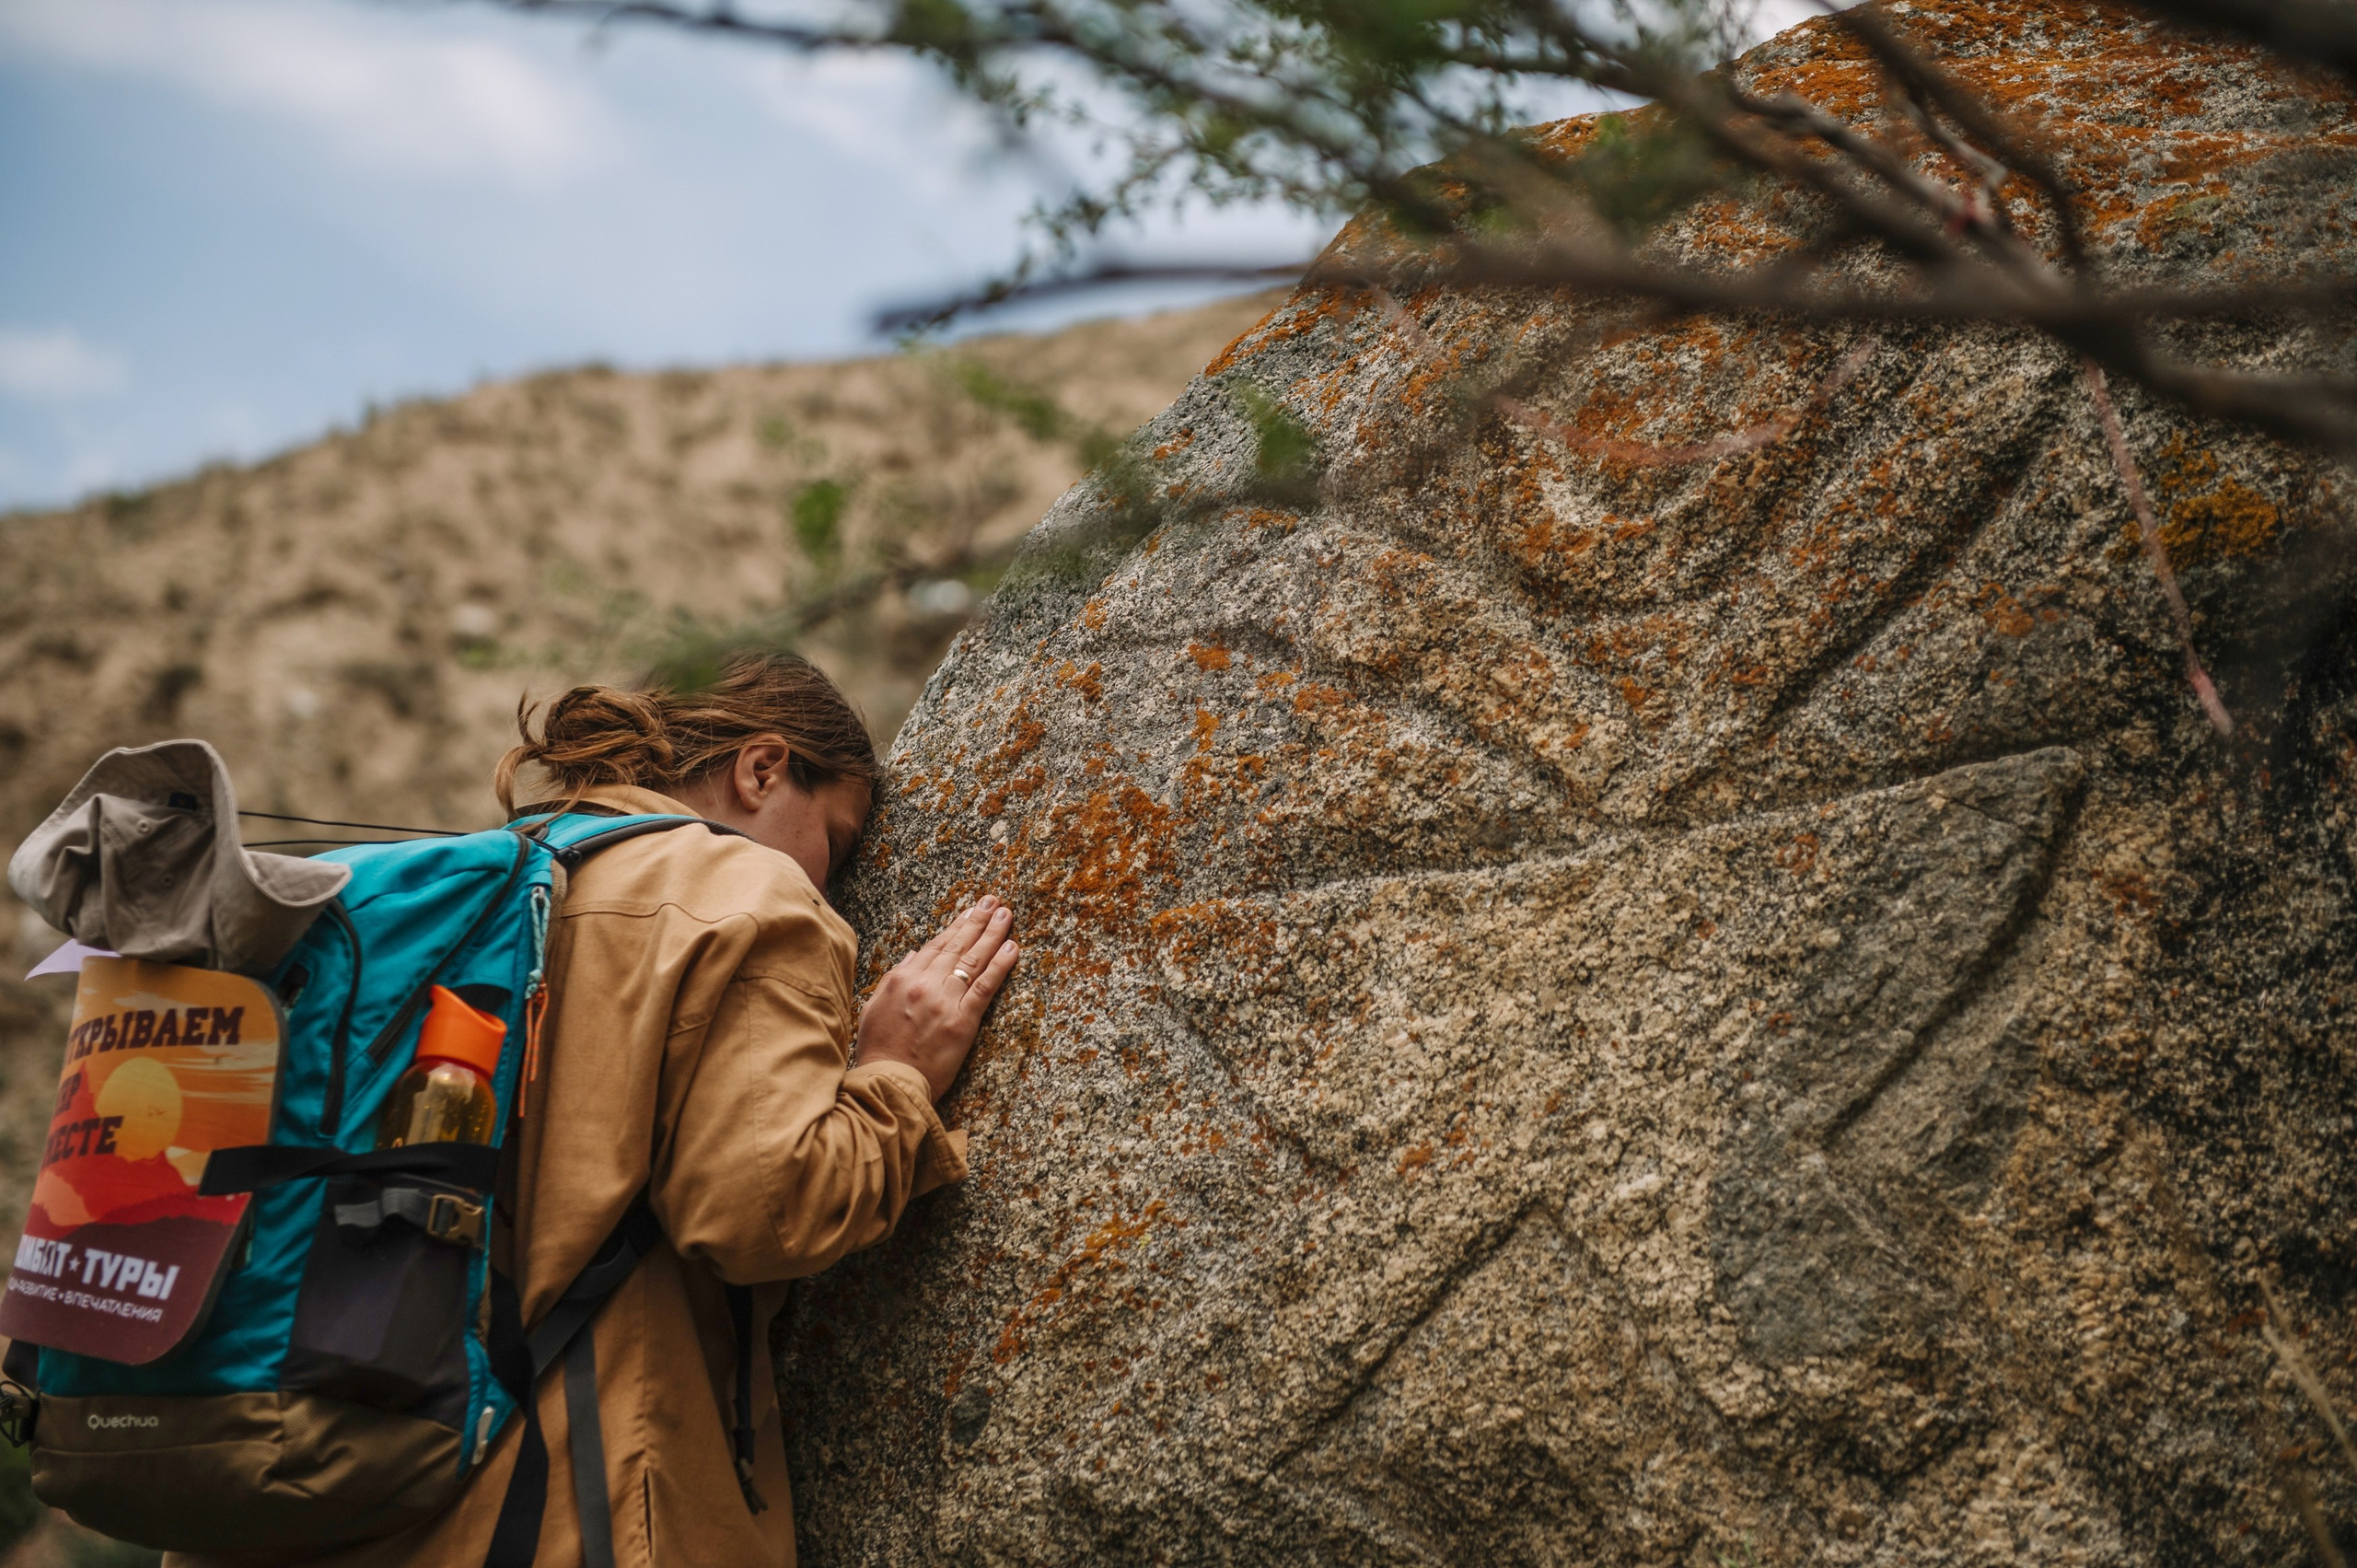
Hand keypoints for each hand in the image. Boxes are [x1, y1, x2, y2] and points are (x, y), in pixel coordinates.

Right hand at [854, 895, 1018, 1099]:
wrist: (889, 1082)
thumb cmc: (879, 1050)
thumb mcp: (875, 1007)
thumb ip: (894, 977)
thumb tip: (915, 954)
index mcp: (902, 978)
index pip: (935, 945)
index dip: (955, 926)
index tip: (970, 911)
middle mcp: (924, 984)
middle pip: (957, 946)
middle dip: (978, 921)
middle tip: (994, 902)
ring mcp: (945, 1001)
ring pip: (973, 960)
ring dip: (993, 934)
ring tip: (1006, 915)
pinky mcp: (963, 1021)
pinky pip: (986, 986)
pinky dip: (1000, 965)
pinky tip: (1012, 948)